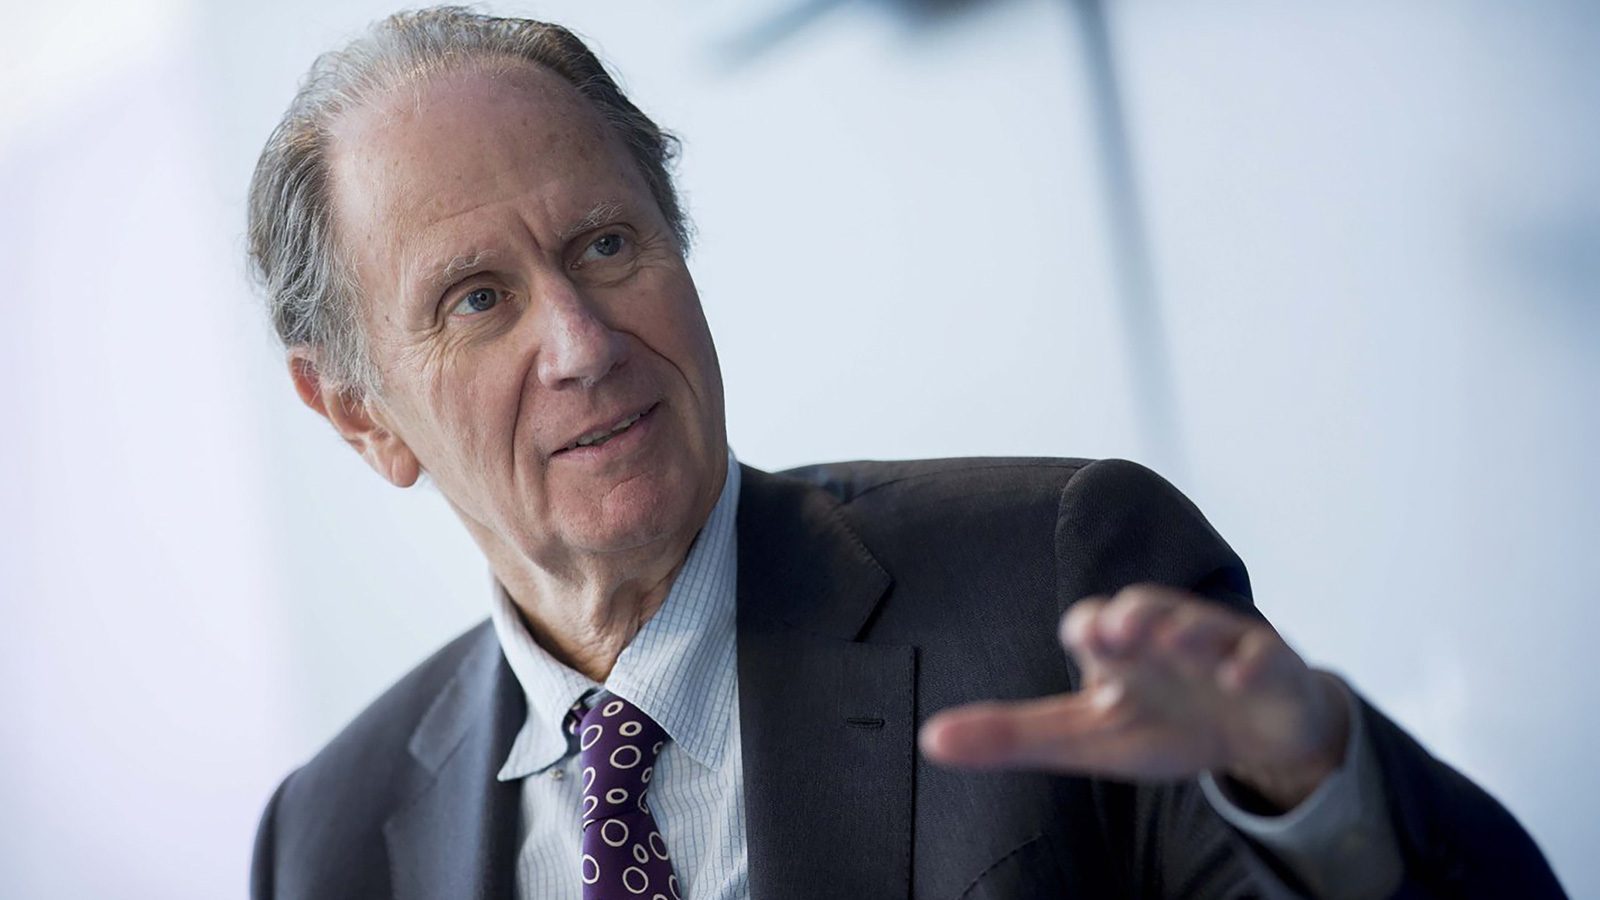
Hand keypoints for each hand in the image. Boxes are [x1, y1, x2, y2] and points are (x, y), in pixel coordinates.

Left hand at [918, 584, 1349, 810]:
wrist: (1251, 736)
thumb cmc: (1163, 721)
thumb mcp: (1084, 737)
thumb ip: (1011, 736)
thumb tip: (929, 740)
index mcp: (1119, 648)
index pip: (1094, 623)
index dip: (1090, 628)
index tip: (1087, 638)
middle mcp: (1166, 635)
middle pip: (1149, 609)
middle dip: (1137, 615)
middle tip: (1122, 627)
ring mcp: (1220, 647)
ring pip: (1204, 623)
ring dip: (1190, 627)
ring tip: (1176, 640)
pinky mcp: (1269, 668)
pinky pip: (1263, 656)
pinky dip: (1252, 664)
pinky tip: (1239, 676)